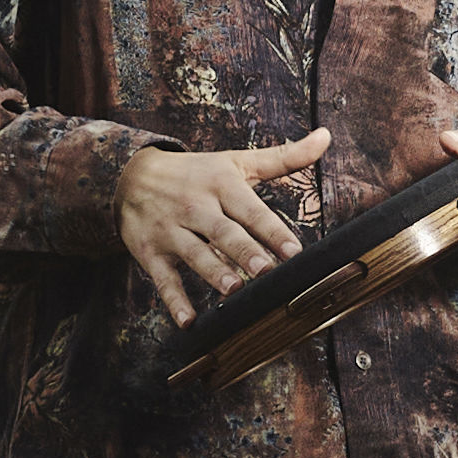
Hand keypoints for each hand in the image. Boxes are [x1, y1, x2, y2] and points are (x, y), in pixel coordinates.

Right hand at [119, 133, 332, 314]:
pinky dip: (174, 301)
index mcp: (221, 185)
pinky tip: (188, 321)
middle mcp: (195, 207)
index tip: (295, 252)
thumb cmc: (196, 173)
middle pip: (222, 231)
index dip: (272, 231)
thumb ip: (283, 157)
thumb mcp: (236, 161)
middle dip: (244, 250)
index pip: (251, 210)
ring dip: (213, 272)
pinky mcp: (151, 252)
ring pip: (194, 254)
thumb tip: (326, 136)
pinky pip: (163, 279)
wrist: (131, 175)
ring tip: (234, 289)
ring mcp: (171, 231)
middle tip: (265, 270)